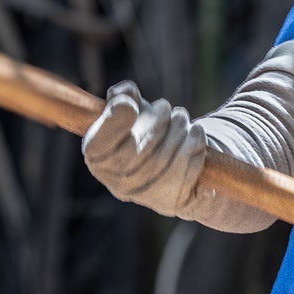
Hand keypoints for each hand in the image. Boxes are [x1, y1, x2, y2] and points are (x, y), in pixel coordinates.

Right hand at [82, 80, 205, 216]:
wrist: (173, 167)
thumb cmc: (146, 131)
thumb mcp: (134, 111)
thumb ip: (124, 96)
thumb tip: (125, 92)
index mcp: (98, 158)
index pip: (98, 146)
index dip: (113, 123)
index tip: (130, 105)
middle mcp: (117, 182)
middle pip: (137, 152)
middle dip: (156, 122)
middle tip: (166, 107)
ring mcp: (147, 195)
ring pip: (164, 160)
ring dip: (178, 130)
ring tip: (182, 119)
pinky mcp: (175, 201)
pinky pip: (186, 172)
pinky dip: (194, 146)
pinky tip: (195, 134)